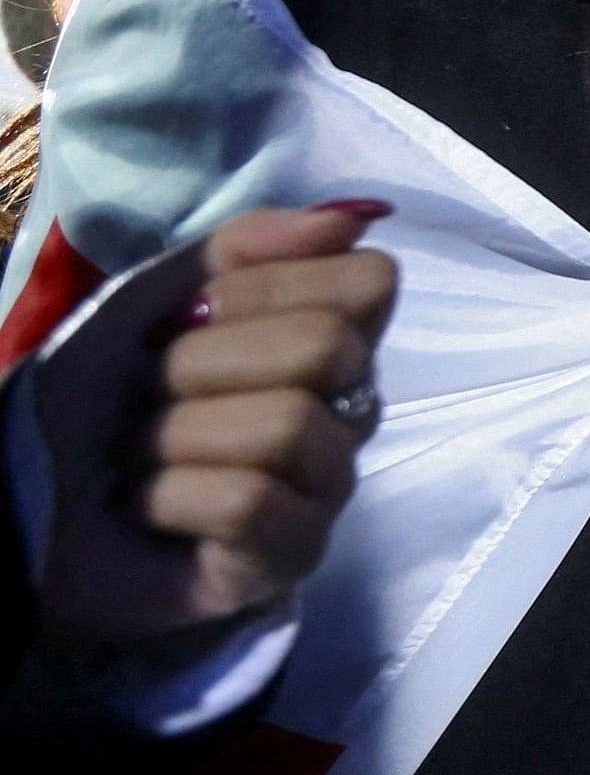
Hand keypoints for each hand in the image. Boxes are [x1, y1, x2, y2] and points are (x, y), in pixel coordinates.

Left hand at [31, 203, 396, 647]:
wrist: (17, 494)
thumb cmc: (88, 396)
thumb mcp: (149, 298)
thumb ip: (247, 247)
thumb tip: (357, 216)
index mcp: (325, 341)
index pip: (369, 283)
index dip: (272, 287)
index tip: (199, 314)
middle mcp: (344, 412)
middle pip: (327, 347)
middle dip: (203, 363)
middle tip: (152, 393)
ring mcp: (325, 489)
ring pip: (287, 427)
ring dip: (177, 436)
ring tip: (141, 458)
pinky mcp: (291, 559)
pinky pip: (251, 503)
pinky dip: (171, 497)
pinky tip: (148, 508)